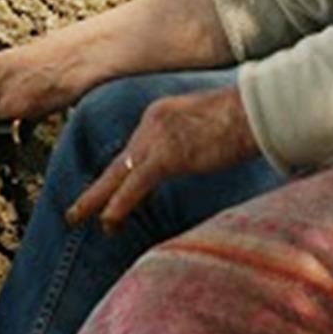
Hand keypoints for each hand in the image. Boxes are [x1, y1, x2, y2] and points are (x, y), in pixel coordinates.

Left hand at [65, 85, 259, 232]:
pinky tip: (107, 222)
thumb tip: (196, 156)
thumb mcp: (209, 126)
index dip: (123, 176)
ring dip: (96, 200)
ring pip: (118, 175)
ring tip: (77, 218)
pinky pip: (135, 185)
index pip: (135, 150)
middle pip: (119, 162)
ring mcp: (158, 139)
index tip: (113, 195)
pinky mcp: (168, 155)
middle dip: (97, 189)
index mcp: (161, 115)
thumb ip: (194, 141)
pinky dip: (119, 205)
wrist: (257, 111)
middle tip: (75, 211)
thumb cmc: (245, 118)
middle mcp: (152, 123)